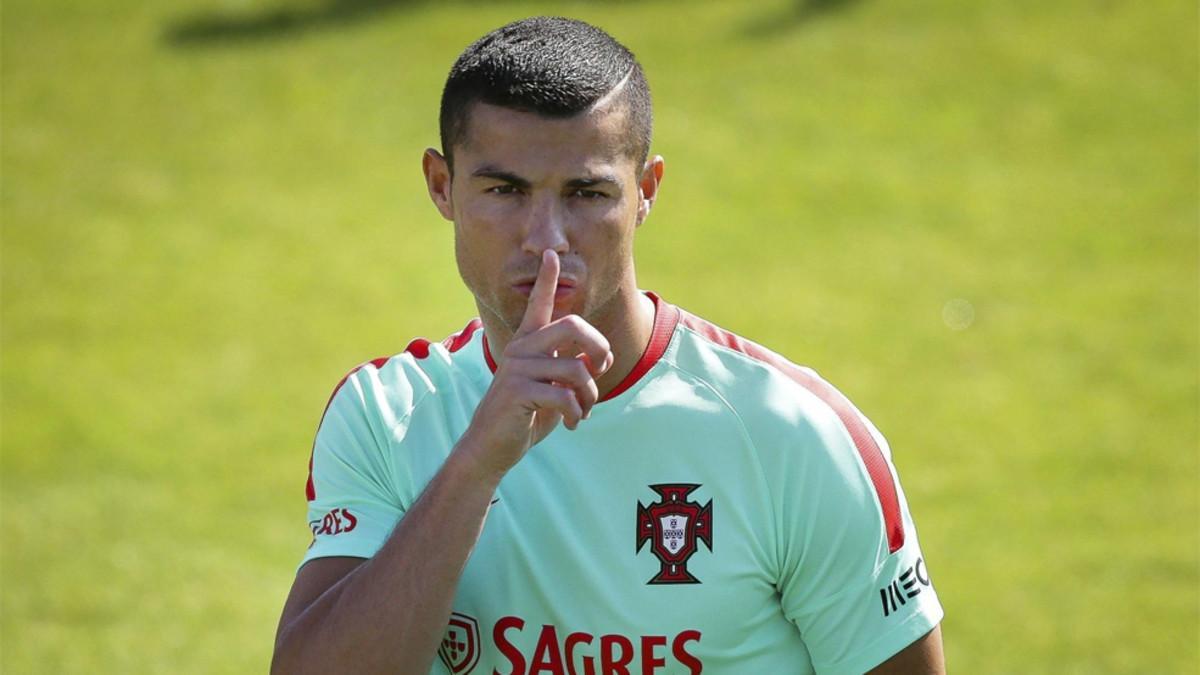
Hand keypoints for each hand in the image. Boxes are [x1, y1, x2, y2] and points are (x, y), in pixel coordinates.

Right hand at [456, 250, 613, 480]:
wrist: (492, 446)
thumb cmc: (526, 415)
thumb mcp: (553, 387)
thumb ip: (573, 368)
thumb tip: (599, 359)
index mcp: (528, 343)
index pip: (538, 304)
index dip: (546, 279)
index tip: (551, 252)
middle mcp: (521, 348)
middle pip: (573, 326)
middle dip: (598, 347)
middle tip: (601, 370)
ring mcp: (517, 368)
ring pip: (577, 369)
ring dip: (590, 396)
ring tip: (583, 411)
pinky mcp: (517, 391)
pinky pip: (565, 395)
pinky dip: (576, 413)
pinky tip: (571, 423)